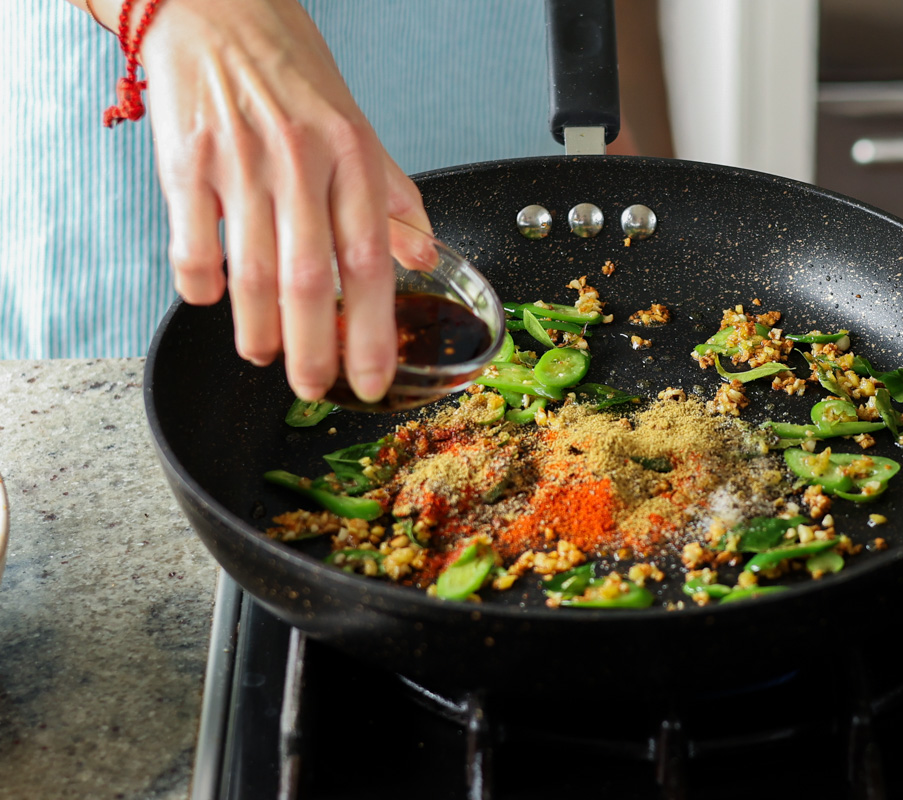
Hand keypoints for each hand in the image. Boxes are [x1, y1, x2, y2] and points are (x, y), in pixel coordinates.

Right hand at [128, 0, 429, 401]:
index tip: (372, 379)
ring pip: (251, 271)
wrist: (215, 6)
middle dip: (313, 351)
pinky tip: (211, 301)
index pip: (368, 263)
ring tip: (263, 355)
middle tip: (314, 388)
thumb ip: (392, 194)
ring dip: (257, 330)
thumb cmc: (289, 67)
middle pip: (309, 280)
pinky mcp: (186, 159)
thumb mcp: (356, 125)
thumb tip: (425, 253)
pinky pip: (192, 241)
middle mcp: (301, 162)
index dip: (371, 332)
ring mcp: (241, 161)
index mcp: (351, 158)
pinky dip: (200, 284)